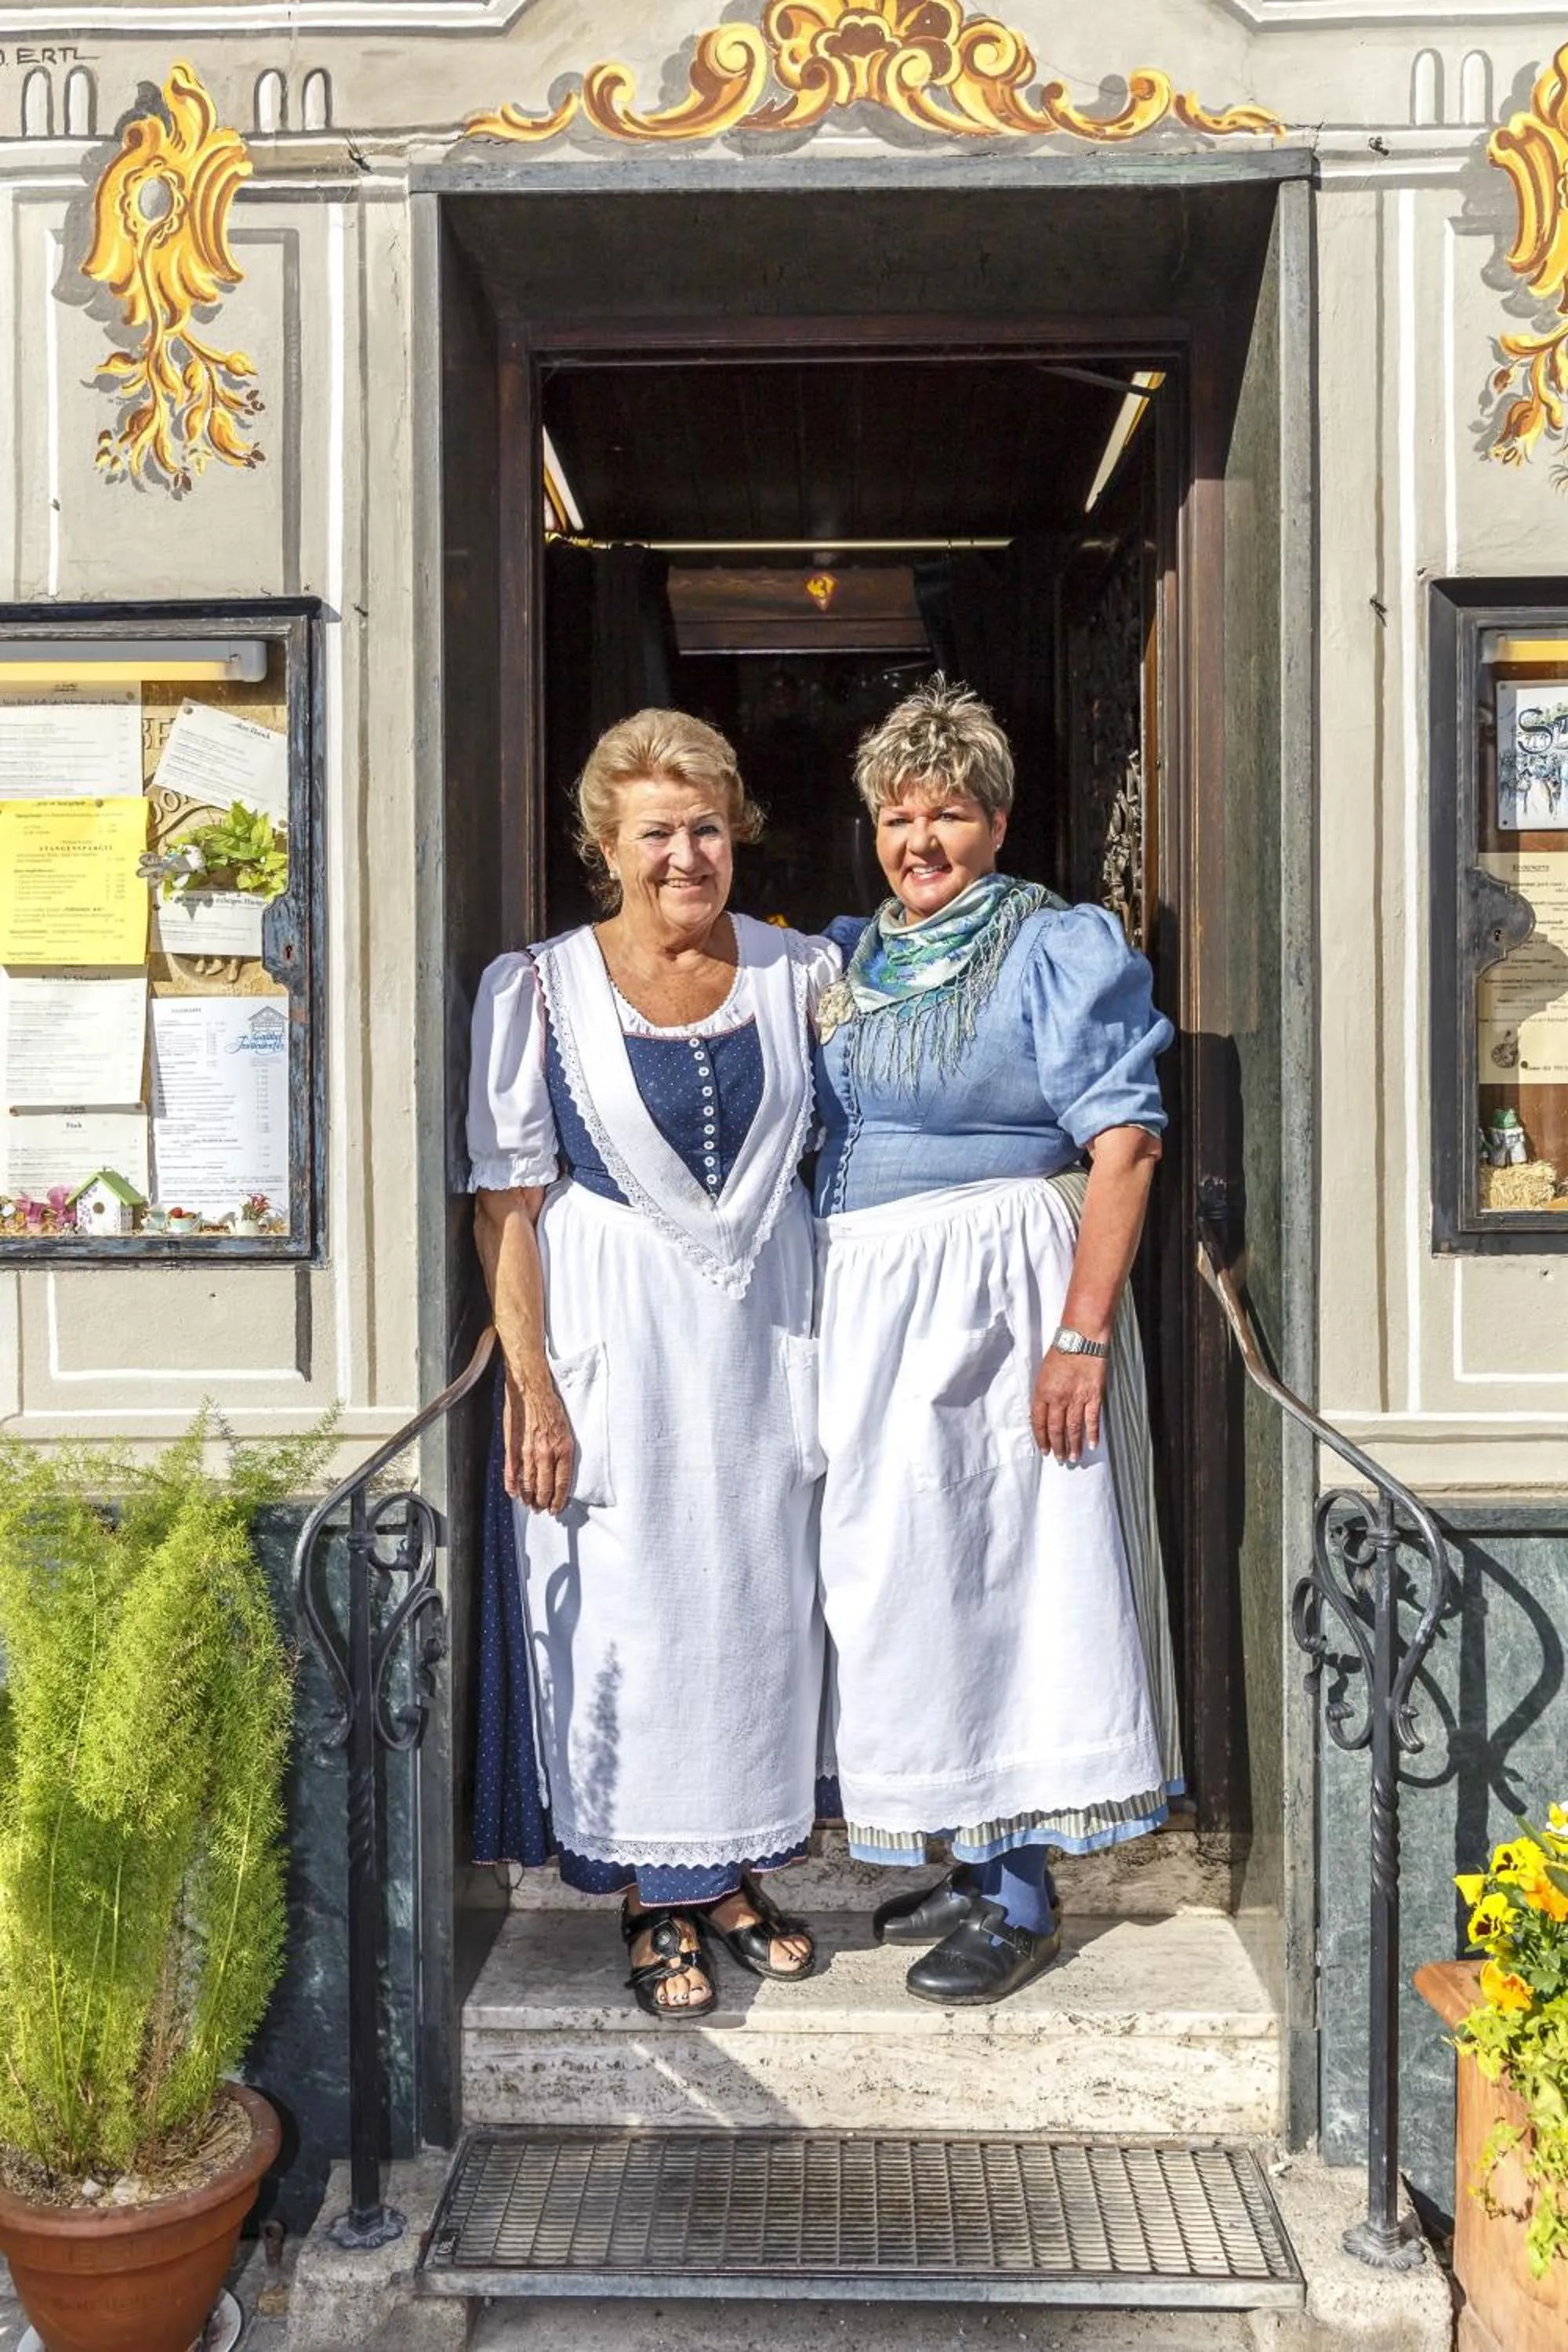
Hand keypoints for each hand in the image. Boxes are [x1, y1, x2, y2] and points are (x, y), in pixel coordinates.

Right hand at [504, 1372, 575, 1513]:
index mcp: (563, 1448)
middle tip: (543, 1509)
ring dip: (530, 1497)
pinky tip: (514, 1493)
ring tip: (530, 1505)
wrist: (531, 1389)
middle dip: (544, 1502)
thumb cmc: (549, 1405)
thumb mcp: (565, 1429)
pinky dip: (513, 1486)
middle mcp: (546, 1453)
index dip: (559, 1499)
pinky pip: (512, 1472)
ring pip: (529, 1483)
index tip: (558, 1507)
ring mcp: (528, 1452)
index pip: (562, 1482)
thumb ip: (562, 1450)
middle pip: (545, 1487)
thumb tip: (561, 1469)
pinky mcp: (512, 1447)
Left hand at [1030, 1345, 1107, 1466]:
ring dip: (1073, 1445)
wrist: (1081, 1338)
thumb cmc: (1060, 1352)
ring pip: (1074, 1428)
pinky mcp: (1094, 1395)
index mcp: (1042, 1392)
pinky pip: (1093, 1419)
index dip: (1041, 1438)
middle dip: (1057, 1446)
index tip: (1044, 1449)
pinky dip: (1093, 1434)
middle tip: (1059, 1458)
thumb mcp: (1042, 1373)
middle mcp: (1058, 1398)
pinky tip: (1092, 1445)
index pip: (1038, 1422)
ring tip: (1073, 1458)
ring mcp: (1077, 1398)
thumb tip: (1042, 1414)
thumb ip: (1042, 1395)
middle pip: (1056, 1429)